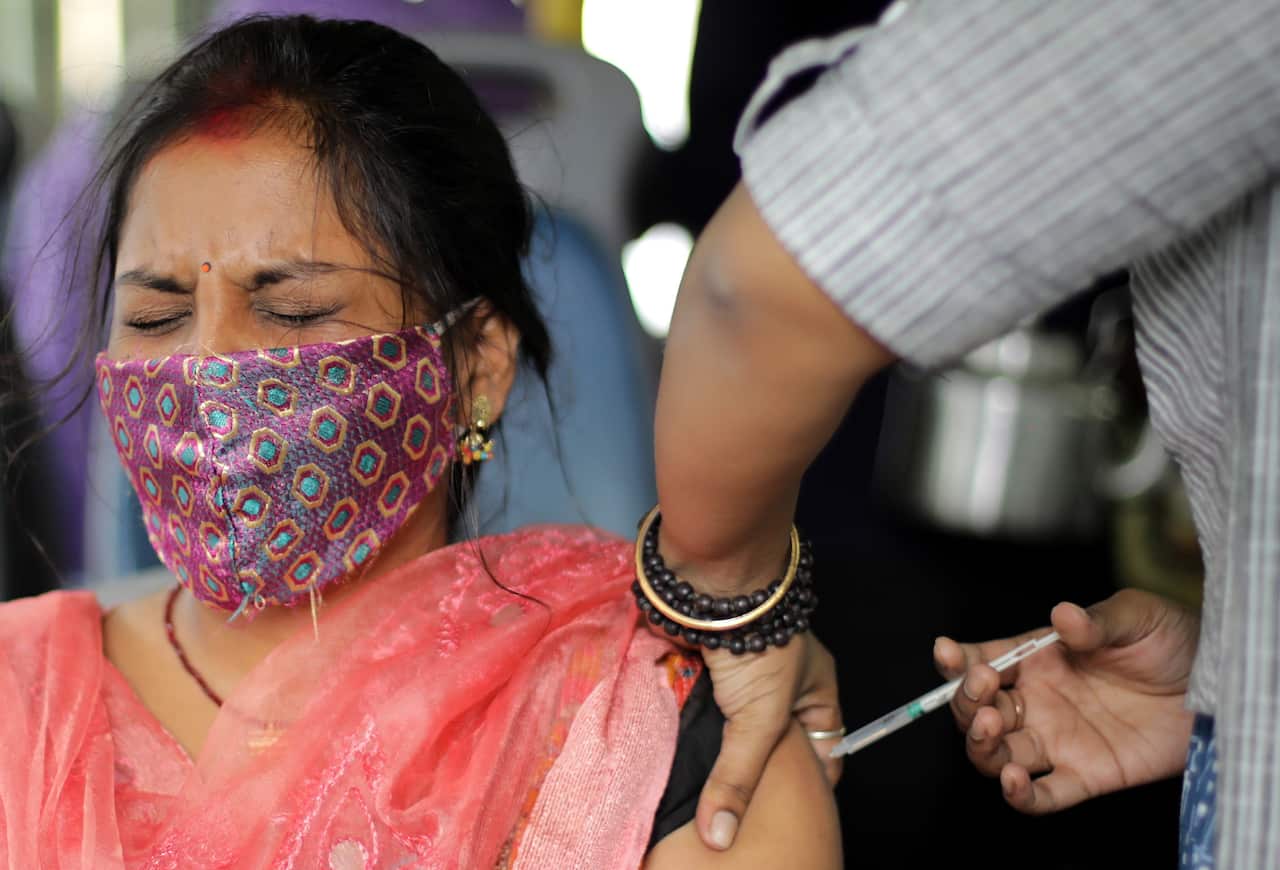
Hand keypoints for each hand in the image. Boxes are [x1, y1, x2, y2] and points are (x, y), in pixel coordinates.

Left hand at [695, 632, 842, 849]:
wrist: (708, 588)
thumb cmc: (758, 645)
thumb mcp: (759, 720)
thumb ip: (739, 777)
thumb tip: (719, 837)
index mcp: (814, 688)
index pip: (823, 747)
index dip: (810, 782)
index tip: (789, 817)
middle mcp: (780, 682)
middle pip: (771, 741)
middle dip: (753, 770)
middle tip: (734, 811)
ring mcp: (738, 674)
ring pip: (729, 727)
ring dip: (714, 749)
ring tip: (701, 794)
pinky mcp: (702, 668)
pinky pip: (696, 709)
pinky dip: (686, 727)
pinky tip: (675, 757)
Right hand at [934, 588, 1197, 813]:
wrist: (1217, 683)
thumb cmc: (1171, 641)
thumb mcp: (1136, 616)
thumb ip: (1096, 621)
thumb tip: (1064, 615)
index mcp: (1038, 659)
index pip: (981, 661)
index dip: (956, 661)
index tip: (948, 653)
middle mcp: (1037, 701)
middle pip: (977, 711)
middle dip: (966, 703)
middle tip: (983, 690)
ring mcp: (1057, 741)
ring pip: (995, 754)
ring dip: (981, 745)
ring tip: (993, 728)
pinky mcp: (1084, 776)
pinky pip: (1042, 796)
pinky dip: (1020, 796)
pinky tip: (1014, 782)